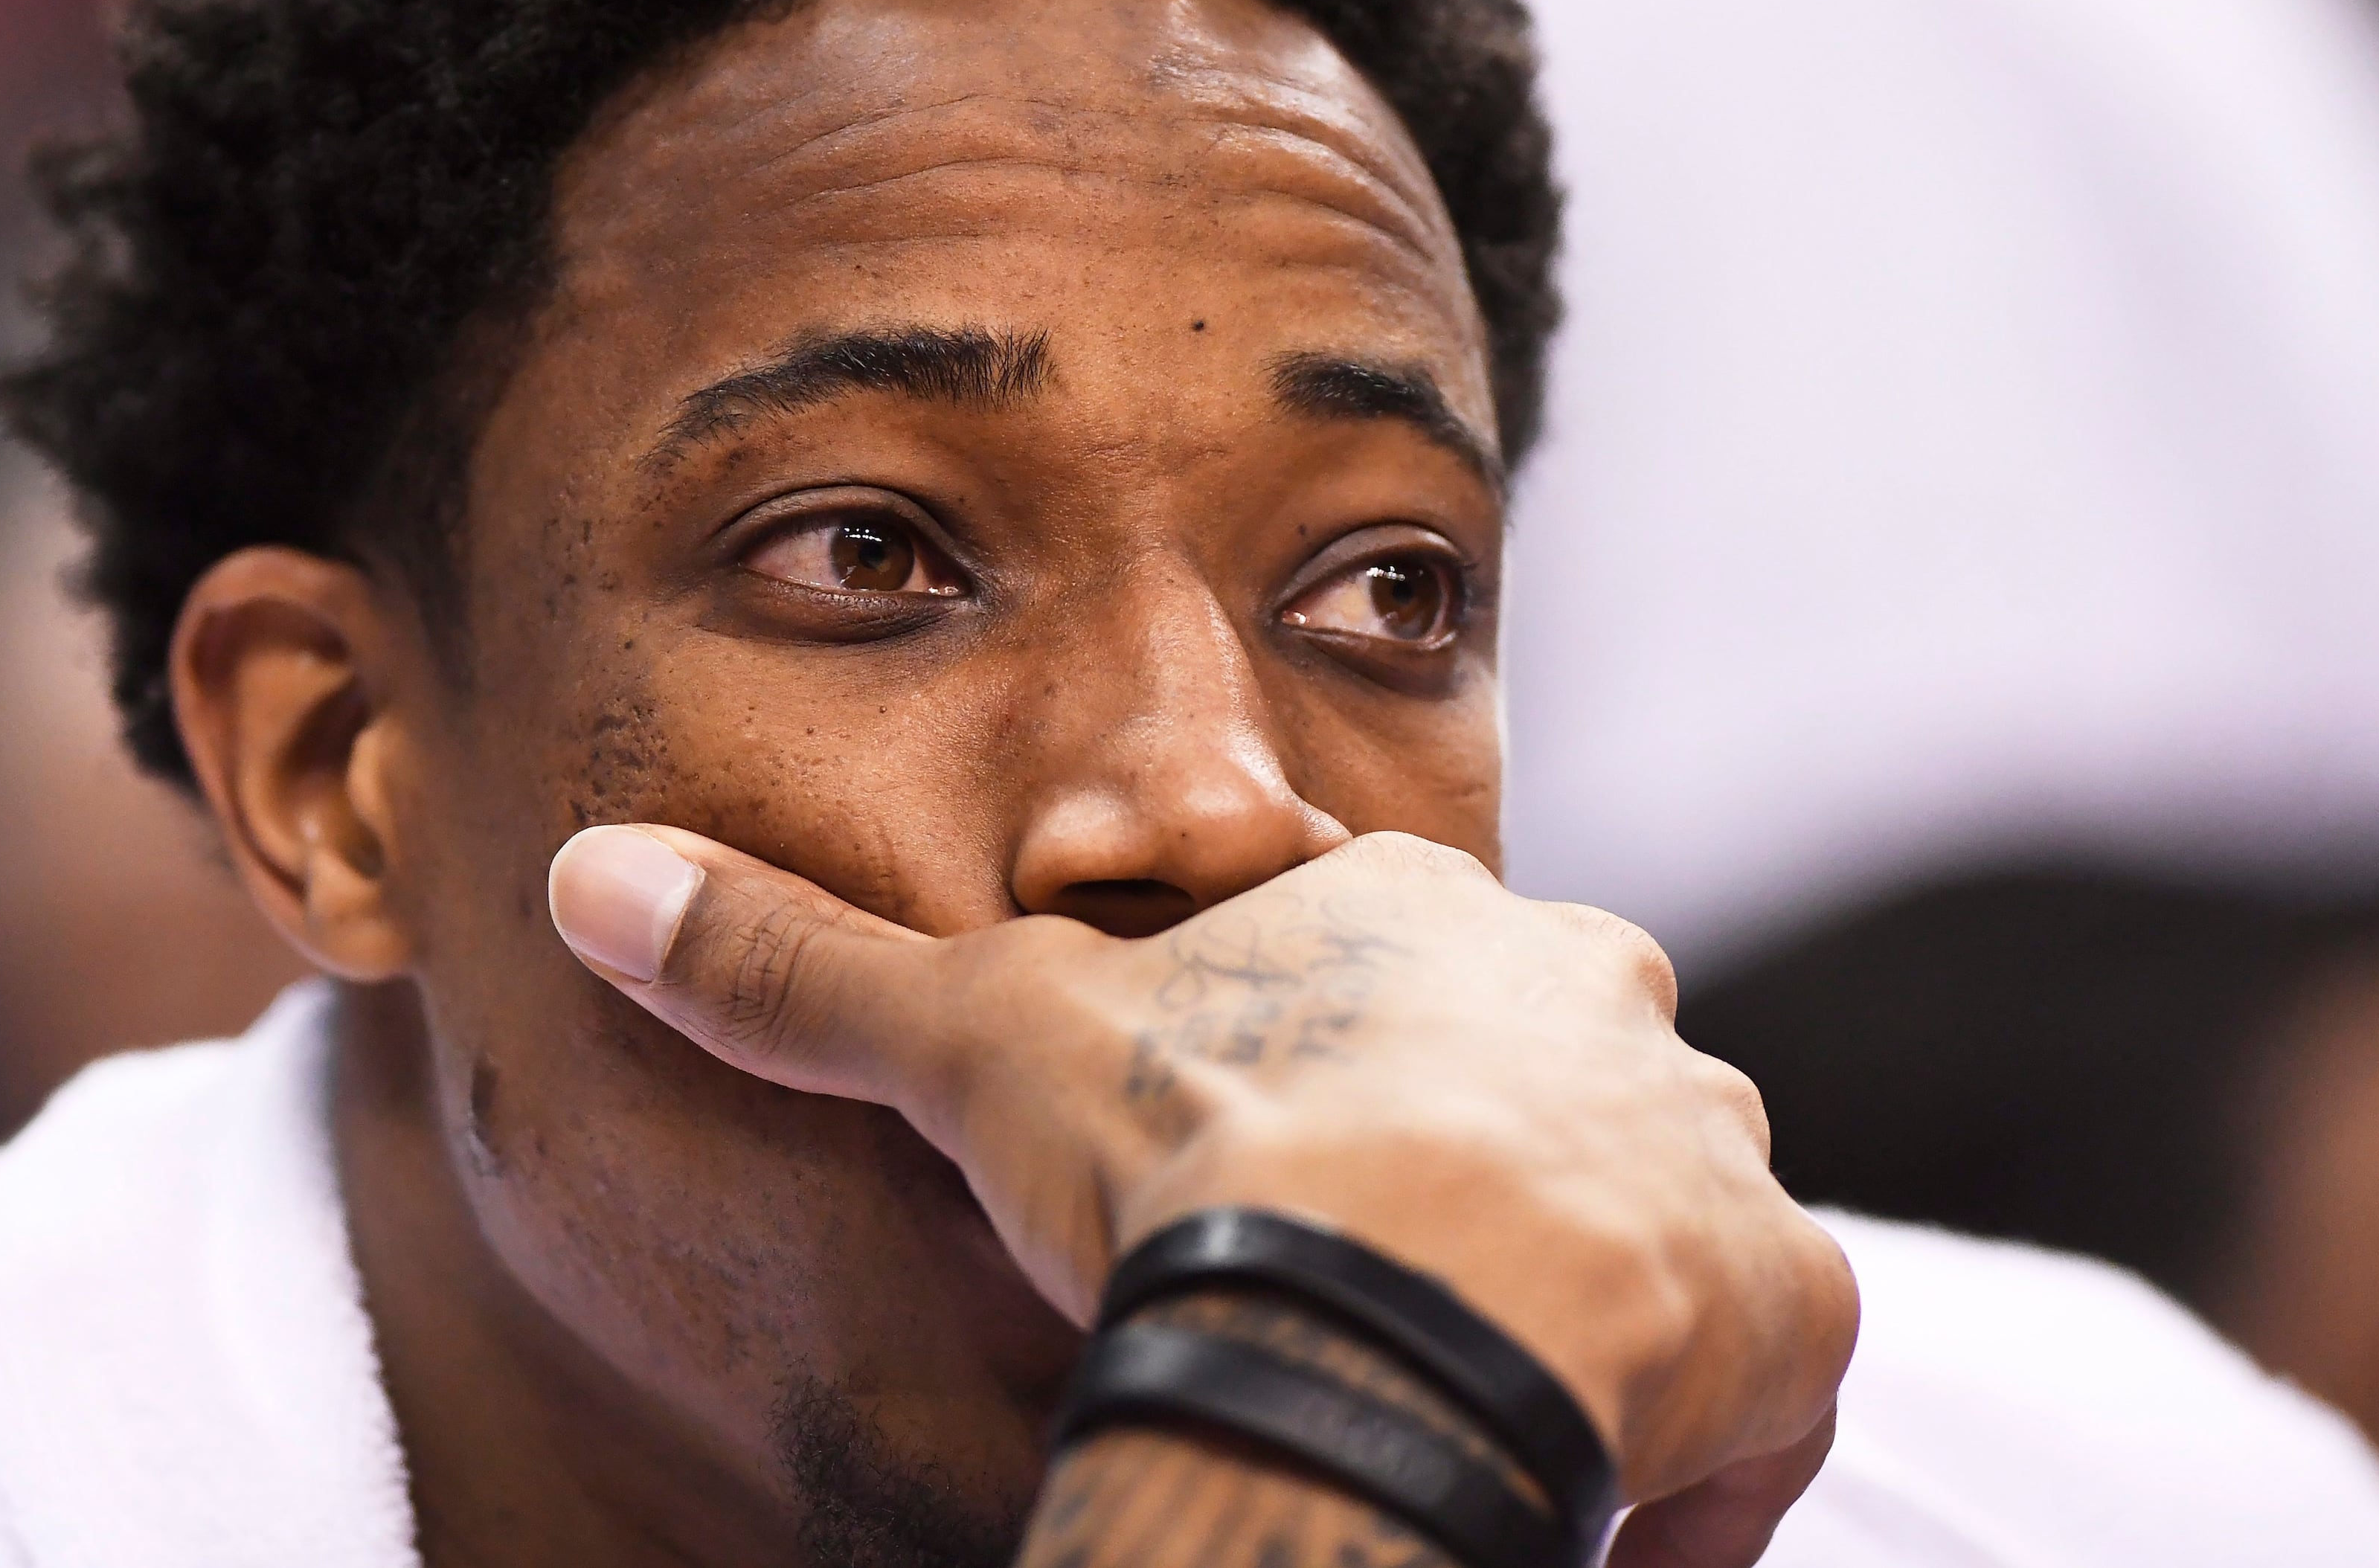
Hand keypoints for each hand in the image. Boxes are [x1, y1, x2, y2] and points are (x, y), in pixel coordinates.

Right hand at [549, 824, 1855, 1560]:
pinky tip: (1565, 1508)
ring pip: (1656, 1226)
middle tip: (1370, 1301)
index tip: (1260, 1176)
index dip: (1315, 1081)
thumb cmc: (1179, 1152)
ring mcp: (1708, 1146)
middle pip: (1543, 1085)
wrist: (1381, 1303)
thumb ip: (786, 969)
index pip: (1383, 975)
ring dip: (1582, 1316)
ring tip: (1464, 1413)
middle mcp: (1593, 1001)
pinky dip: (1676, 1463)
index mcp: (1414, 922)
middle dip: (1470, 1182)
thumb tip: (588, 874)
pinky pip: (1751, 1389)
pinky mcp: (1790, 1303)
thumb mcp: (959, 1044)